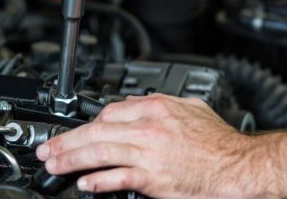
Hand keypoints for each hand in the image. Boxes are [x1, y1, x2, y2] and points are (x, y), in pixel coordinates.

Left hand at [35, 93, 253, 197]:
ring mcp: (148, 153)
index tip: (76, 132)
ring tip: (55, 165)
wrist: (238, 166)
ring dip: (71, 159)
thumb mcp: (191, 108)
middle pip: (95, 131)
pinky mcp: (152, 177)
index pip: (109, 112)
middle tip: (48, 149)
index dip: (87, 124)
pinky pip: (117, 178)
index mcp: (156, 108)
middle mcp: (148, 128)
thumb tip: (139, 103)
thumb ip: (161, 104)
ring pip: (98, 152)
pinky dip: (98, 181)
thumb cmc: (219, 142)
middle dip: (66, 141)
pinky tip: (85, 183)